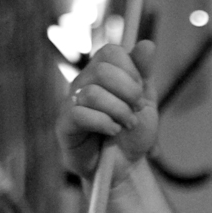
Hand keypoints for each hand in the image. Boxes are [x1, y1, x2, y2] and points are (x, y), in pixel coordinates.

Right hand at [54, 39, 158, 179]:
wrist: (124, 168)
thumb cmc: (132, 135)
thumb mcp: (146, 102)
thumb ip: (144, 73)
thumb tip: (147, 44)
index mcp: (102, 73)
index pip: (111, 52)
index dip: (131, 70)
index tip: (140, 93)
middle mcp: (83, 83)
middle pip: (102, 70)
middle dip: (128, 92)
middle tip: (135, 110)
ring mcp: (71, 103)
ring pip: (93, 93)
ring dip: (119, 111)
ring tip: (125, 125)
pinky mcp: (64, 125)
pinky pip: (80, 113)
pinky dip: (104, 123)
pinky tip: (112, 132)